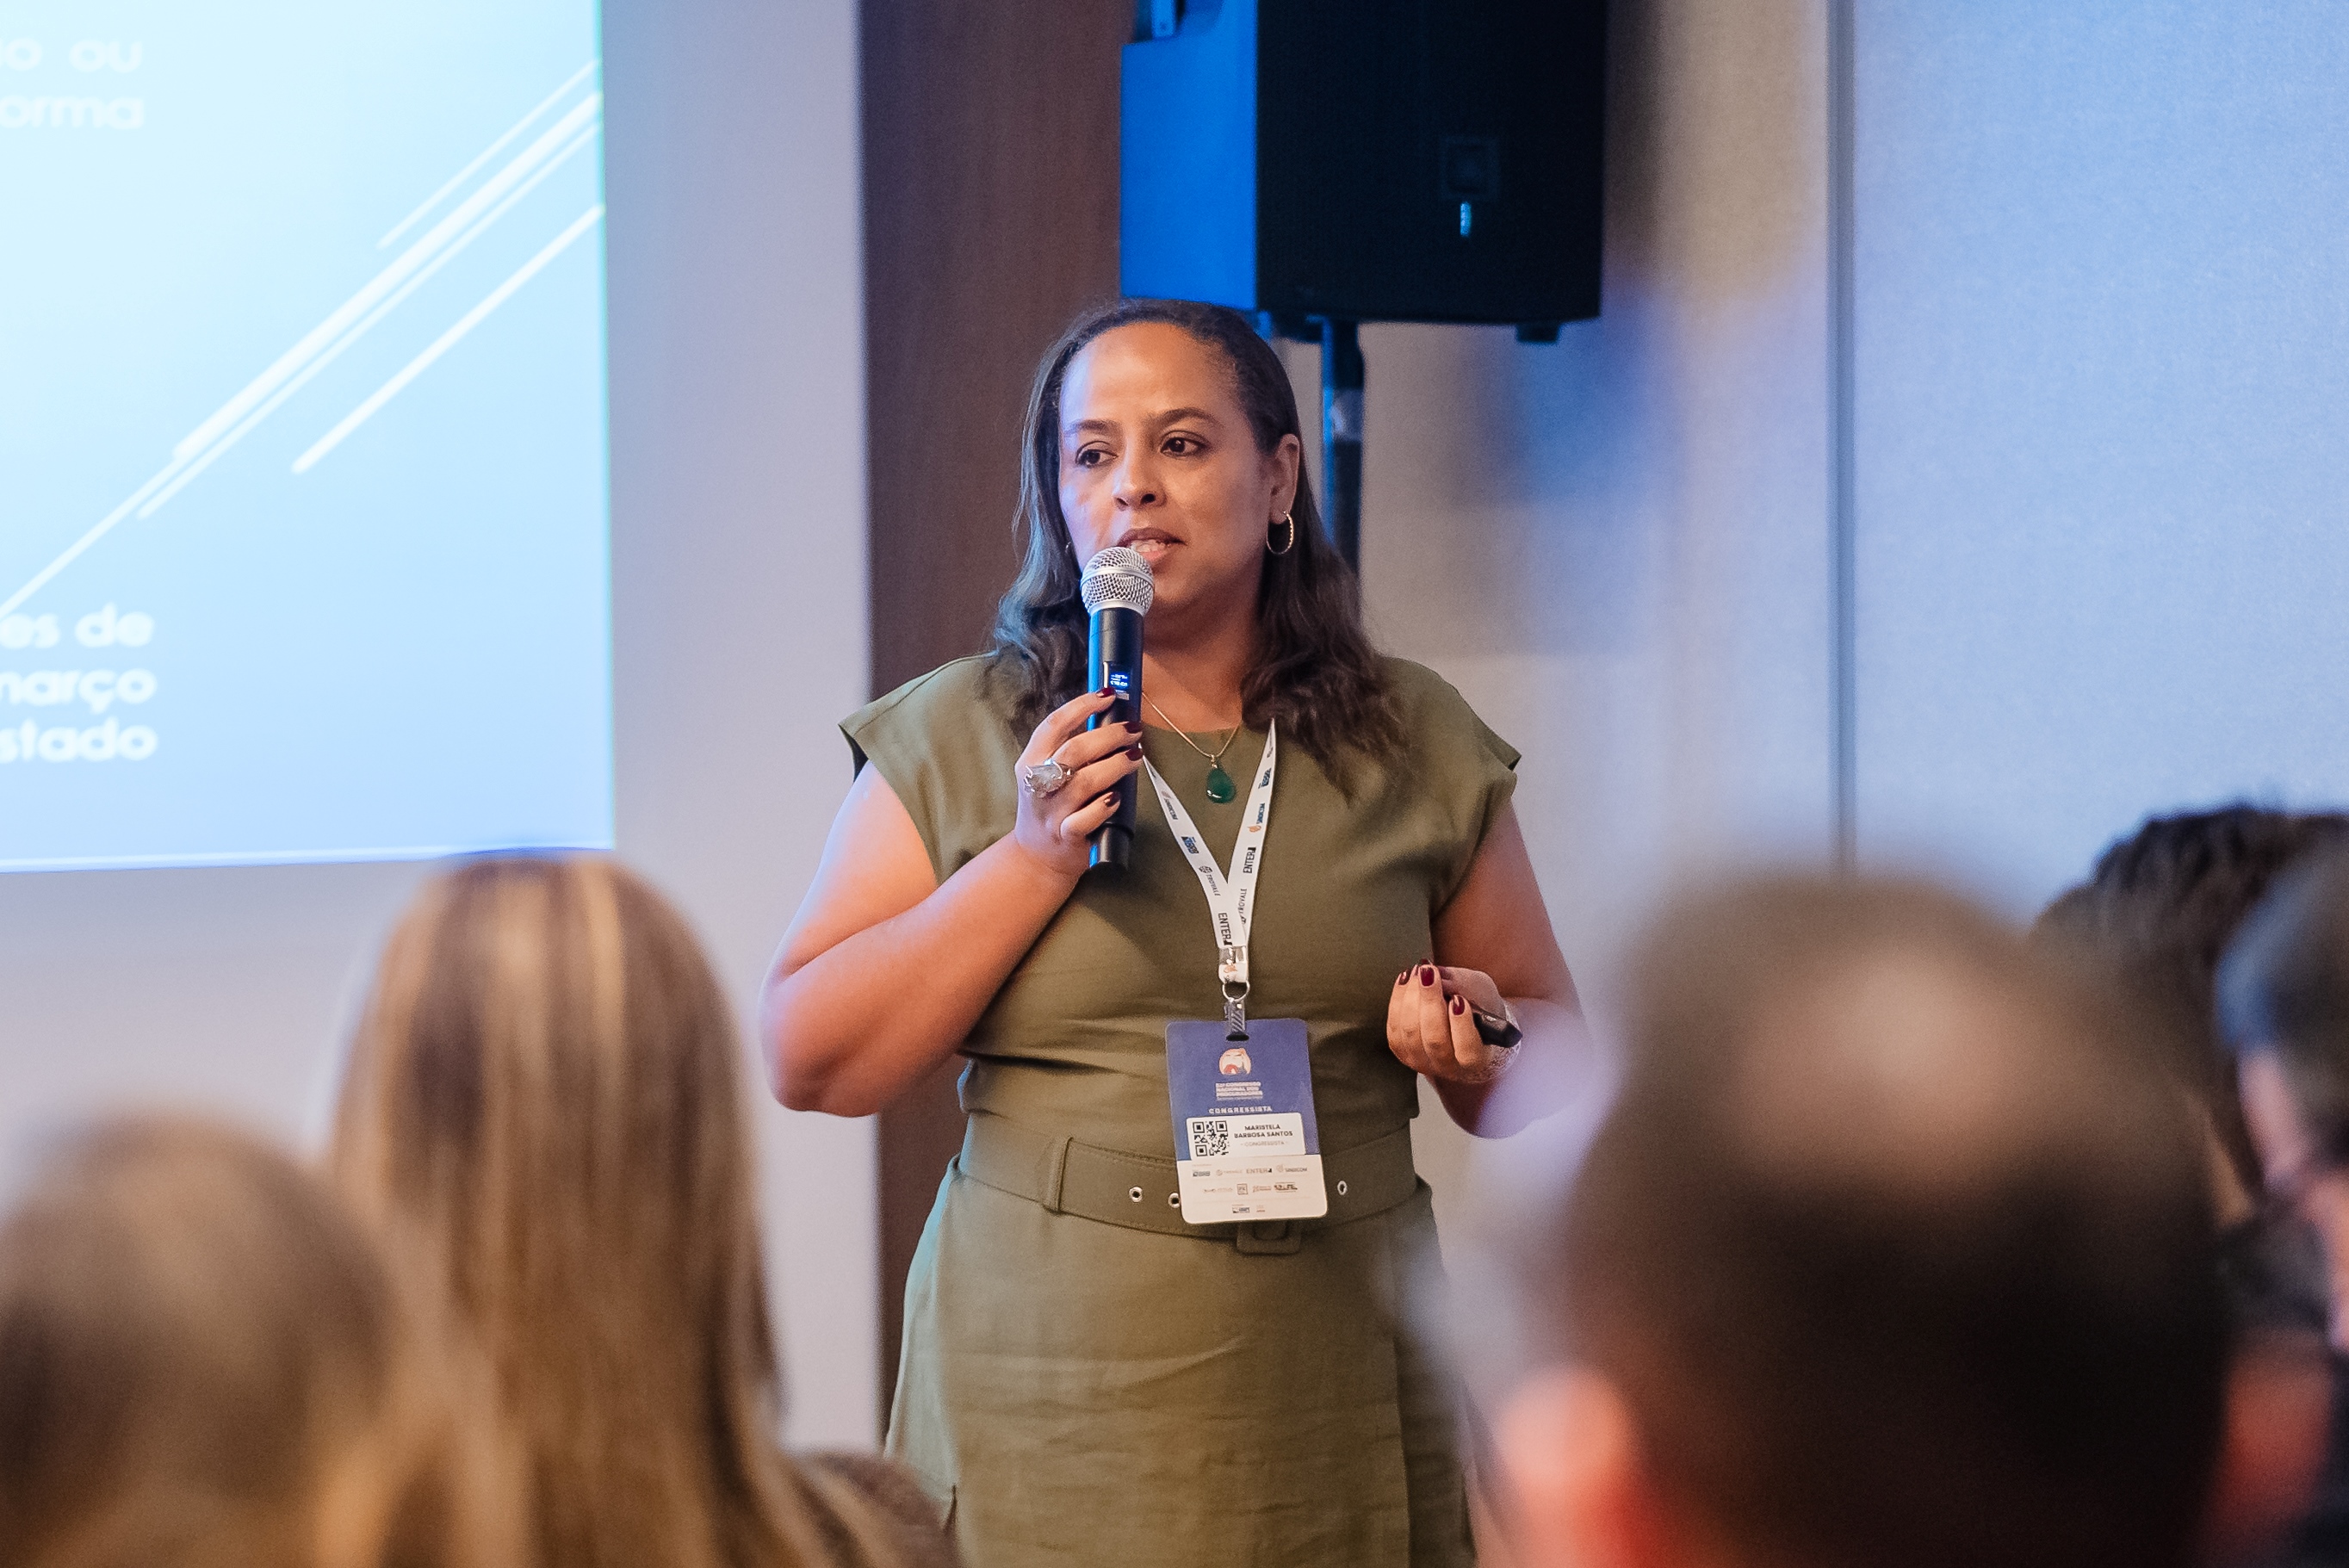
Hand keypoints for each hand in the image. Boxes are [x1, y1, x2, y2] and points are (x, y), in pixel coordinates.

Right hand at [1011, 689, 1144, 880]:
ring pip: (1084, 782)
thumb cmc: (1049, 807)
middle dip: (1108, 735)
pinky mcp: (1066, 836)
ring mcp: (1052, 812)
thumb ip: (1069, 749)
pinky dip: (1104, 806)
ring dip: (1115, 765)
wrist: (1036, 856)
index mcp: (1031, 761)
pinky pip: (1085, 819)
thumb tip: (1109, 718)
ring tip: (1136, 755)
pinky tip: (1118, 796)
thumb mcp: (1047, 773)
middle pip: (1073, 751)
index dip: (1082, 706)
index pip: (1054, 725)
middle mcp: (1038, 784)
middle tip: (1133, 729)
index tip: (1108, 696)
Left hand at [1388, 964, 1518, 1084]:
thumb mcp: (1484, 995)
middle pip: (1434, 1039)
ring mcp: (1422, 1062)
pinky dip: (1398, 1000)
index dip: (1461, 1024)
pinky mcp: (1403, 1052)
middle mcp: (1448, 1067)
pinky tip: (1406, 981)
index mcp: (1476, 1060)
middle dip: (1429, 1000)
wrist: (1465, 1029)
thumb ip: (1465, 986)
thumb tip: (1439, 976)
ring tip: (1418, 972)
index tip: (1458, 999)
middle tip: (1429, 973)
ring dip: (1411, 996)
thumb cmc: (1479, 1012)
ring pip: (1410, 1032)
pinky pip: (1394, 1027)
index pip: (1468, 1050)